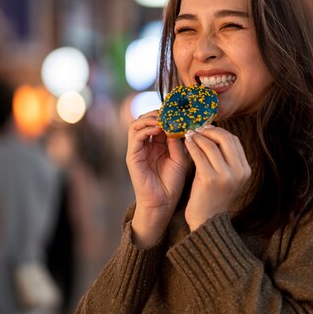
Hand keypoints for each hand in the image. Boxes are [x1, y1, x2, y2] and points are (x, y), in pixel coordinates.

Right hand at [126, 110, 188, 245]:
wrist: (162, 203)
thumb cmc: (172, 183)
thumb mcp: (180, 158)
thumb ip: (177, 141)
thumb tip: (178, 122)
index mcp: (158, 144)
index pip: (159, 121)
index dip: (167, 114)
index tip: (179, 110)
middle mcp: (146, 145)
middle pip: (146, 119)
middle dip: (158, 113)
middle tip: (170, 112)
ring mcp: (138, 150)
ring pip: (137, 124)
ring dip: (150, 118)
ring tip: (163, 118)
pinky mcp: (132, 156)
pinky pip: (135, 136)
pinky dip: (146, 128)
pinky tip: (159, 129)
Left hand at [183, 126, 250, 230]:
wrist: (207, 221)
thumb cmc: (212, 197)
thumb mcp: (225, 177)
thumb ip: (224, 158)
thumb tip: (213, 133)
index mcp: (245, 170)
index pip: (234, 141)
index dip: (219, 132)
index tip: (207, 129)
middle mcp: (239, 172)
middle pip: (225, 139)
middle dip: (210, 130)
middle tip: (198, 128)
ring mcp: (226, 176)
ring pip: (211, 145)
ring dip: (199, 136)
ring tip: (190, 134)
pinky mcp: (210, 179)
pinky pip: (199, 154)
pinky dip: (192, 145)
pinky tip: (187, 142)